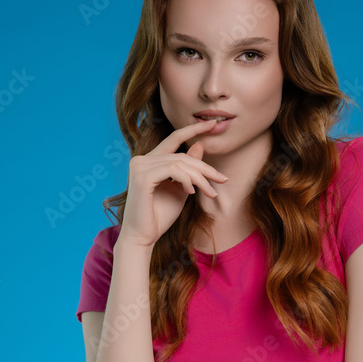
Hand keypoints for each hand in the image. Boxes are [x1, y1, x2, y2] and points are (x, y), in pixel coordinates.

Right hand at [118, 118, 228, 248]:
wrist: (143, 238)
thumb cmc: (160, 216)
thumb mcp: (181, 189)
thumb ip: (189, 170)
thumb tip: (200, 145)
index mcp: (149, 161)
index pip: (174, 139)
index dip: (193, 129)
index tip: (213, 124)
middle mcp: (141, 160)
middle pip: (181, 154)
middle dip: (205, 167)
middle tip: (222, 179)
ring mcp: (139, 167)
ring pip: (180, 163)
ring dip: (200, 178)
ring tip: (210, 192)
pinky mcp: (142, 177)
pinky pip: (173, 170)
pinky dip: (187, 180)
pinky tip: (191, 192)